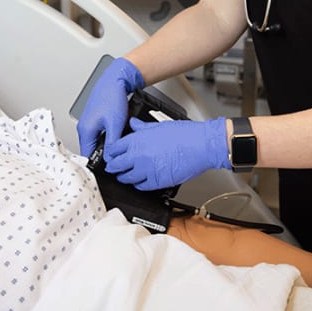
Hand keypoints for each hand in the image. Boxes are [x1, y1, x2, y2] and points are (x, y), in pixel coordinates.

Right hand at [76, 57, 143, 156]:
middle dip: (105, 154)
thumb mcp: (115, 124)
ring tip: (118, 144)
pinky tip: (117, 133)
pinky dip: (108, 136)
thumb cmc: (112, 97)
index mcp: (85, 130)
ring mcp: (89, 122)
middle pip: (92, 149)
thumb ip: (111, 144)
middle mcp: (84, 127)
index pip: (88, 156)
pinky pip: (100, 133)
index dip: (100, 164)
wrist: (115, 80)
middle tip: (117, 157)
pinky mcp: (95, 118)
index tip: (110, 167)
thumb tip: (110, 158)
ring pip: (97, 141)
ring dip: (107, 144)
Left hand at [103, 117, 228, 189]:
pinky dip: (138, 185)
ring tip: (123, 176)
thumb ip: (143, 127)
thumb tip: (133, 124)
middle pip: (116, 165)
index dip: (111, 152)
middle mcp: (138, 155)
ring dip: (124, 177)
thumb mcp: (159, 125)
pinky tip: (139, 182)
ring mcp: (146, 170)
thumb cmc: (184, 134)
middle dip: (113, 167)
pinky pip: (141, 186)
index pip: (114, 148)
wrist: (201, 145)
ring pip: (126, 178)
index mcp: (138, 139)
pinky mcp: (156, 182)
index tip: (111, 154)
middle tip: (112, 168)